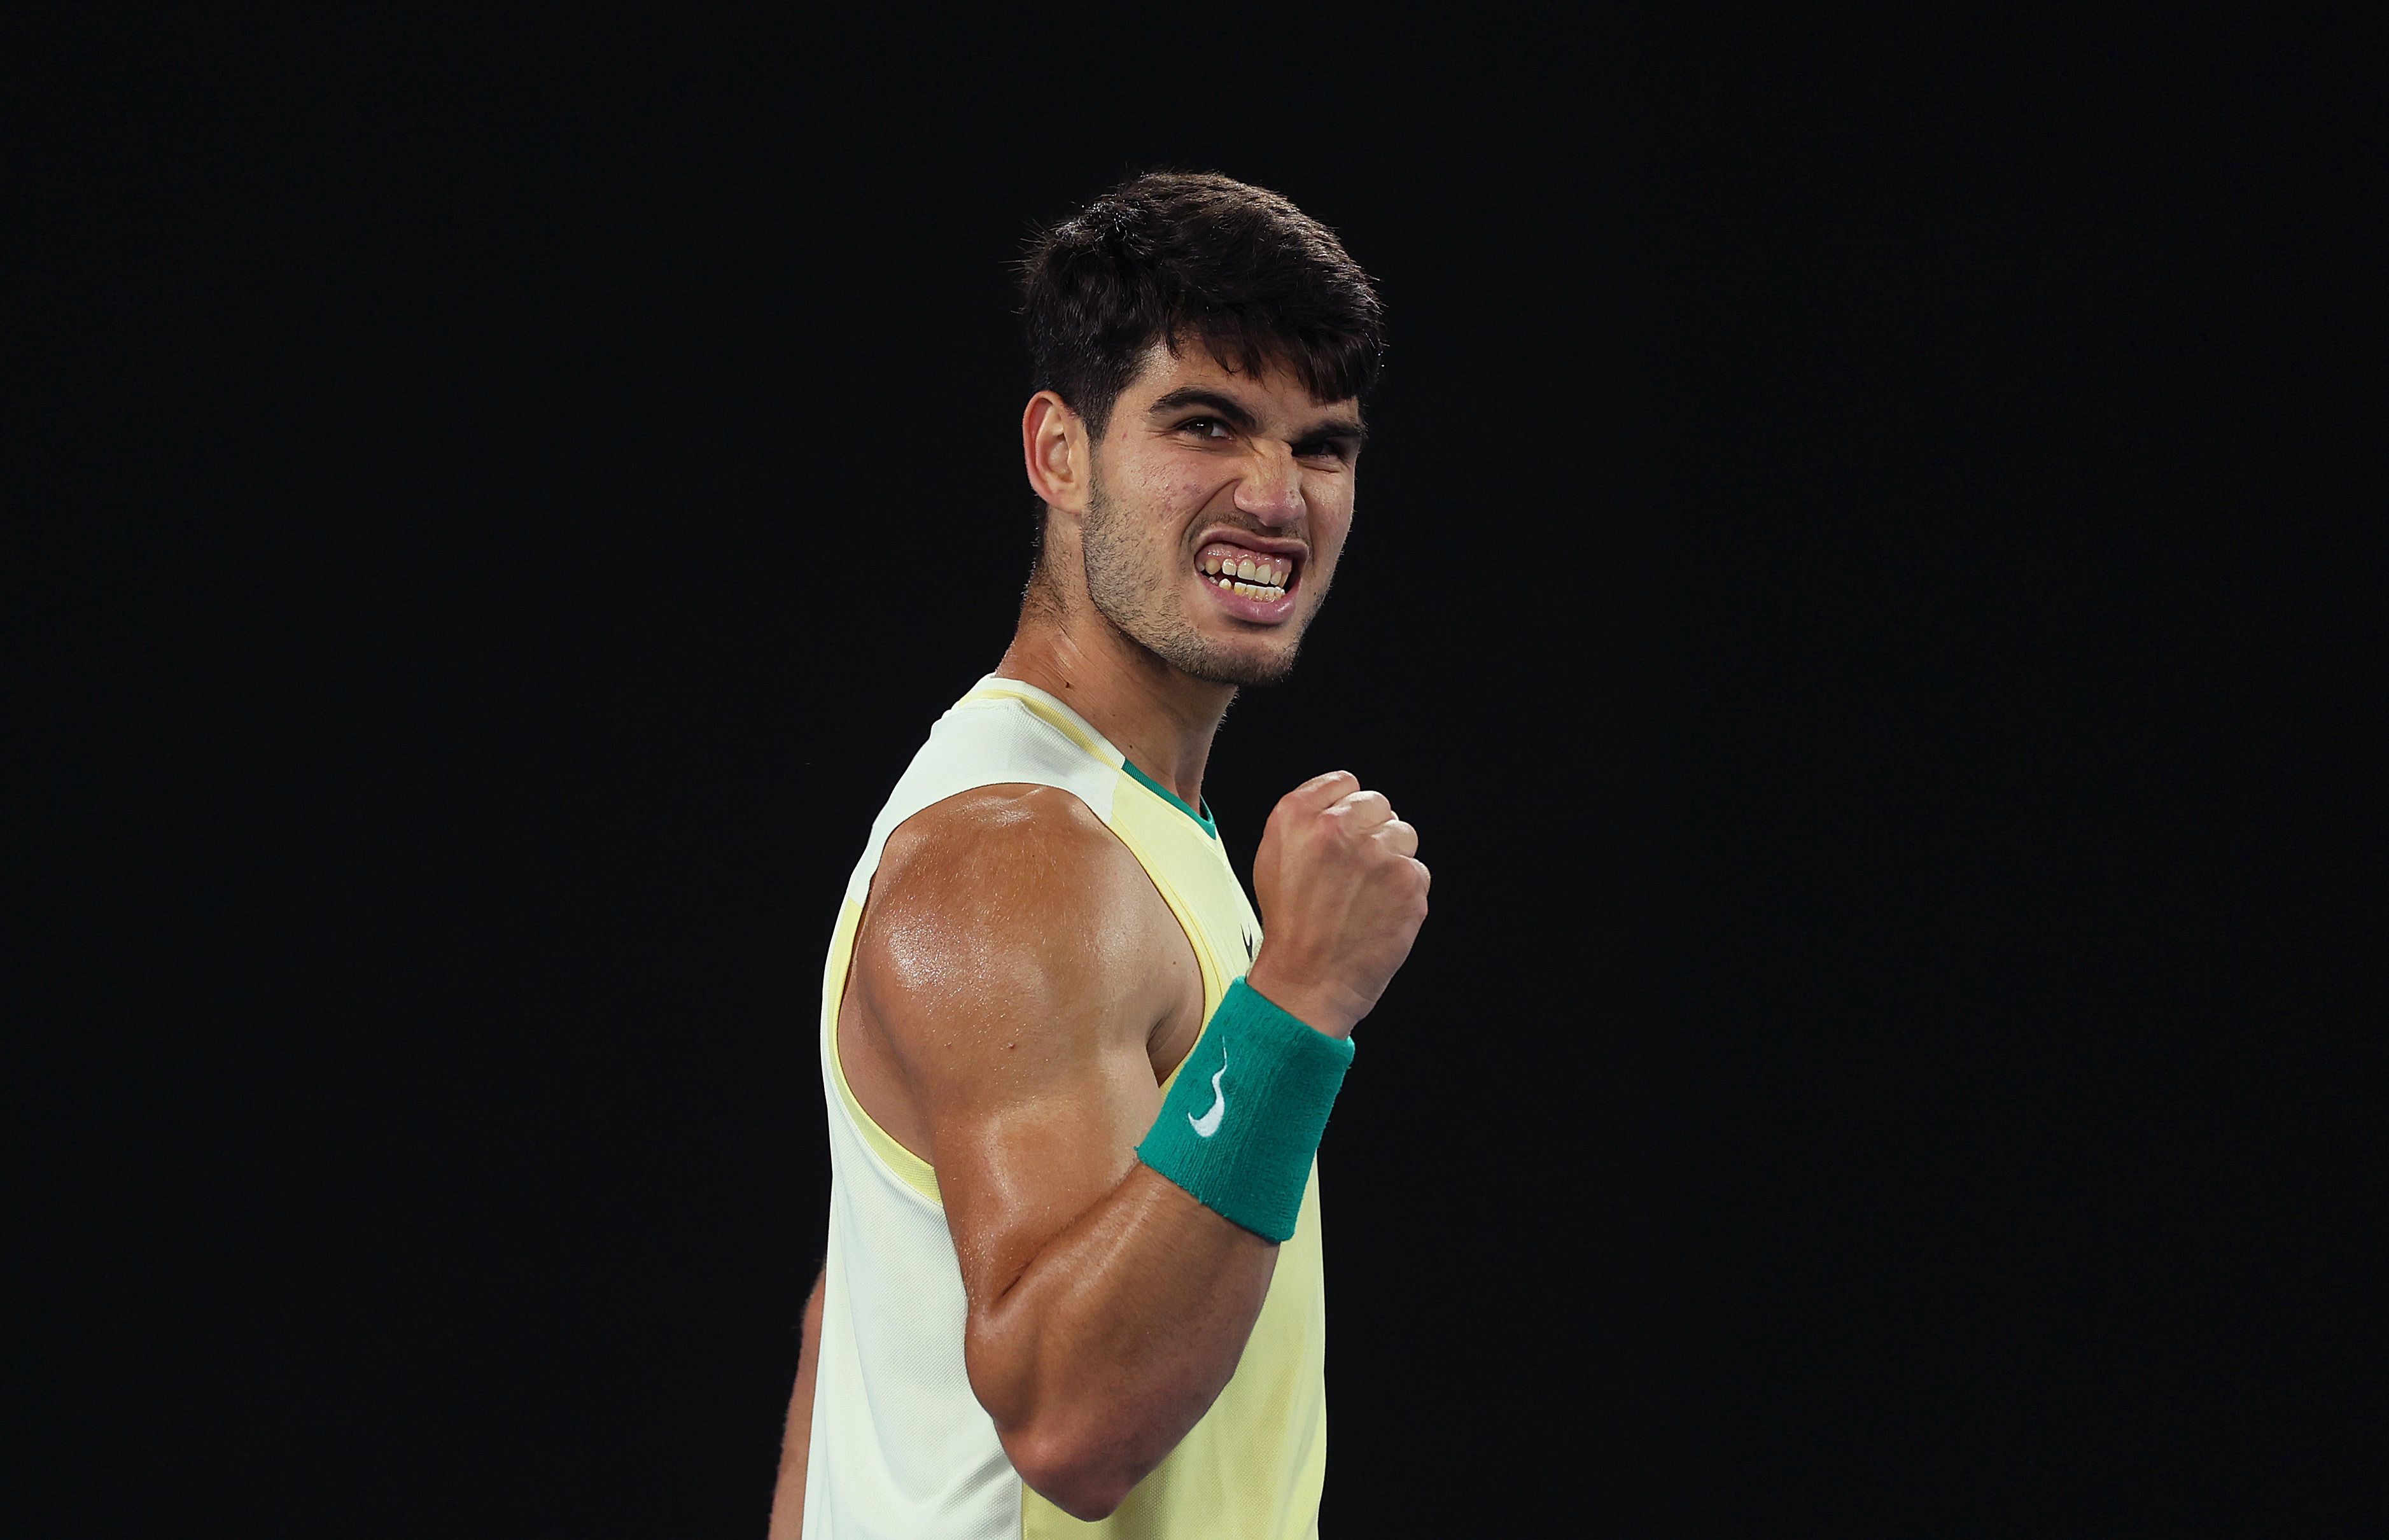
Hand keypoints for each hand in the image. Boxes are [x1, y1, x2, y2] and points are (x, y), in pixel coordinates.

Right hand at [1244, 771, 1429, 1037]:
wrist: (1307, 981)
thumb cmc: (1290, 925)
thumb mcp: (1272, 858)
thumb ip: (1304, 821)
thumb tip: (1339, 803)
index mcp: (1298, 815)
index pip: (1345, 783)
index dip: (1346, 810)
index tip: (1343, 833)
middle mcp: (1338, 827)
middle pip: (1378, 804)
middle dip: (1371, 832)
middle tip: (1354, 871)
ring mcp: (1377, 853)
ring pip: (1403, 834)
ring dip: (1391, 859)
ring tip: (1365, 894)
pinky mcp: (1407, 882)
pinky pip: (1418, 870)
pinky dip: (1405, 891)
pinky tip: (1379, 911)